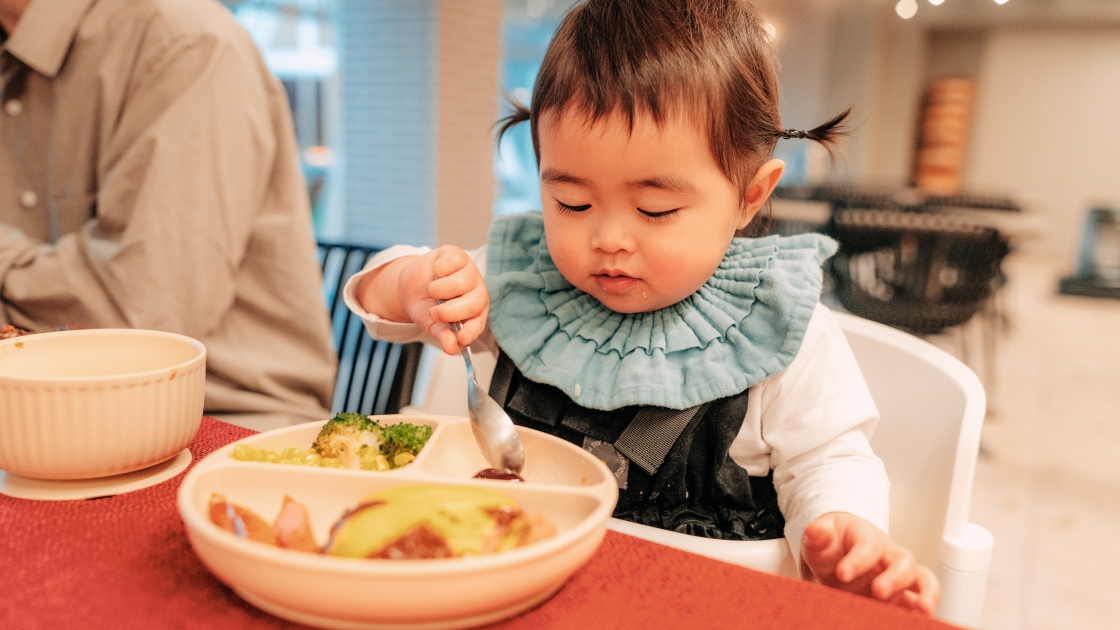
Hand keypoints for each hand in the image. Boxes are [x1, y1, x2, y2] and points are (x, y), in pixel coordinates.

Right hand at [397, 246, 488, 354]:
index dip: (471, 331)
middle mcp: (477, 291)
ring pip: (459, 283)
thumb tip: (452, 349)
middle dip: (448, 312)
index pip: (478, 323)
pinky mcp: (457, 254)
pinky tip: (436, 272)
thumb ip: (444, 335)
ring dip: (437, 290)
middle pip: (472, 302)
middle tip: (434, 313)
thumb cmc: (427, 306)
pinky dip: (437, 270)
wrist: (410, 286)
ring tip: (432, 290)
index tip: (462, 338)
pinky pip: (449, 264)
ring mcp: (469, 271)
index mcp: (475, 312)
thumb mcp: (432, 325)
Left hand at [800, 512, 939, 614]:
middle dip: (893, 578)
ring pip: (923, 579)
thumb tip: (814, 530)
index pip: (868, 545)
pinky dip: (924, 609)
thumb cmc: (834, 545)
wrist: (839, 555)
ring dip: (926, 593)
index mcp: (868, 538)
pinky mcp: (902, 595)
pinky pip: (921, 599)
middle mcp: (889, 555)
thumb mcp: (820, 538)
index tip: (842, 573)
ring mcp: (899, 575)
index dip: (858, 560)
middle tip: (877, 591)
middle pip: (903, 561)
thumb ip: (818, 536)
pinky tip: (919, 620)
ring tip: (922, 608)